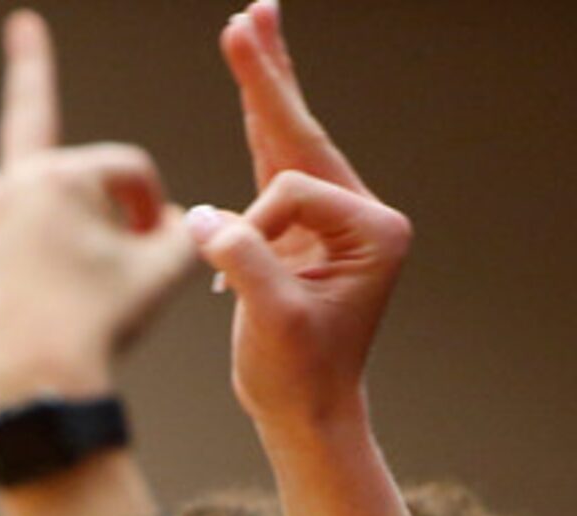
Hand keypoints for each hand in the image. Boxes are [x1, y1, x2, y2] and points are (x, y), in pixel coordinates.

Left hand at [0, 10, 204, 416]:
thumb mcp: (161, 274)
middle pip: (27, 116)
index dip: (152, 205)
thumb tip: (175, 226)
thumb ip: (183, 238)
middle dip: (31, 68)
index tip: (159, 241)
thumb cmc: (100, 323)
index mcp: (62, 177)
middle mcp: (19, 191)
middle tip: (21, 25)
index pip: (127, 171)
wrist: (37, 386)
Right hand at [194, 4, 409, 437]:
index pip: (297, 193)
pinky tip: (253, 87)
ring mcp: (333, 221)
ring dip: (265, 83)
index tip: (229, 278)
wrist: (305, 414)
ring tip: (251, 22)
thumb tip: (202, 220)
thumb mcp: (272, 320)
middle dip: (270, 75)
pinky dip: (257, 124)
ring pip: (289, 138)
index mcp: (374, 232)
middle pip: (303, 132)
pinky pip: (273, 164)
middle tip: (251, 13)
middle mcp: (362, 216)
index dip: (254, 227)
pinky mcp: (301, 230)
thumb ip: (244, 261)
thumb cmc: (296, 376)